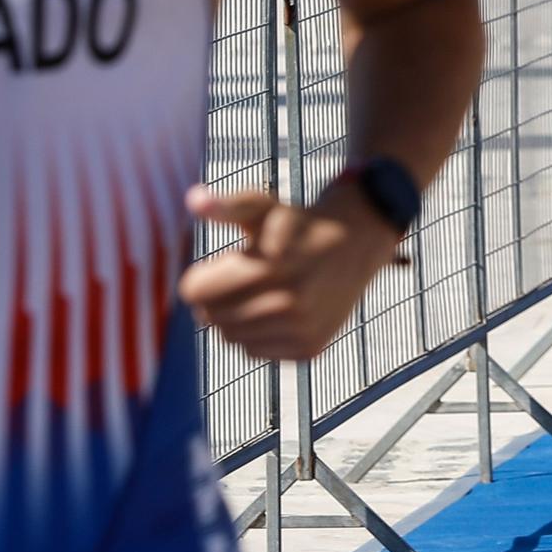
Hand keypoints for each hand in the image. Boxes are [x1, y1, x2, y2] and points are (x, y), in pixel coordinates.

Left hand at [179, 183, 403, 361]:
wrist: (357, 244)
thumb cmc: (300, 225)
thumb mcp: (265, 209)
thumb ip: (228, 205)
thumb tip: (193, 199)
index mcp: (270, 265)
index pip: (195, 292)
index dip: (203, 277)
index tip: (224, 265)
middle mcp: (288, 301)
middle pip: (210, 317)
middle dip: (217, 298)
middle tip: (242, 279)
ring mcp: (301, 328)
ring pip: (231, 338)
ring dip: (236, 319)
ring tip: (260, 294)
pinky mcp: (310, 347)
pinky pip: (256, 353)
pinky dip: (258, 336)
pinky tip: (277, 312)